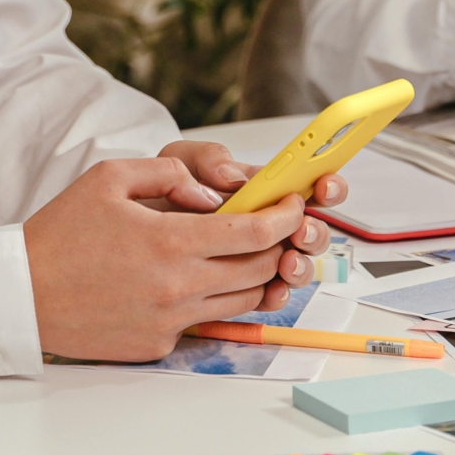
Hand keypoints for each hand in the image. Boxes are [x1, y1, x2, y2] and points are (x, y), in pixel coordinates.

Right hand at [23, 155, 313, 361]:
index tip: (293, 204)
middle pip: (258, 270)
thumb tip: (213, 195)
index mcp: (169, 243)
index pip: (253, 234)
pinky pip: (204, 320)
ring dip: (257, 275)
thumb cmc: (60, 232)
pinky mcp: (157, 345)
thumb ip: (170, 174)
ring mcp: (169, 322)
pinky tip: (199, 278)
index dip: (283, 217)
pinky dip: (214, 298)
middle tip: (279, 225)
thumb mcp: (111, 177)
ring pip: (241, 301)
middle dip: (278, 244)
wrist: (21, 294)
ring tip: (250, 251)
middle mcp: (177, 288)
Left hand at [159, 139, 343, 304]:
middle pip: (312, 231)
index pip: (309, 184)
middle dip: (315, 232)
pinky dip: (277, 294)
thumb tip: (235, 178)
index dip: (328, 186)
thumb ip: (208, 158)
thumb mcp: (180, 161)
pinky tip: (271, 290)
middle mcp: (267, 225)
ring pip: (298, 266)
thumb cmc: (158, 192)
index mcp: (263, 189)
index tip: (324, 187)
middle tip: (300, 231)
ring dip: (301, 265)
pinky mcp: (241, 288)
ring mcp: (258, 258)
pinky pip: (269, 295)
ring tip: (286, 264)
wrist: (127, 232)